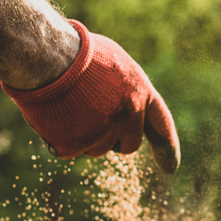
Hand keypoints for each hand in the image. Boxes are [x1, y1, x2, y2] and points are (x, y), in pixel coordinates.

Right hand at [2, 20, 180, 172]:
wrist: (50, 56)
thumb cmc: (77, 52)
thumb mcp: (112, 61)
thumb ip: (124, 88)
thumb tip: (121, 104)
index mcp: (141, 93)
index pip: (161, 125)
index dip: (167, 147)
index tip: (170, 168)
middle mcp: (129, 116)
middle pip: (128, 146)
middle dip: (114, 140)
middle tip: (93, 120)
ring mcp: (104, 132)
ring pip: (97, 149)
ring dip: (85, 137)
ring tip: (69, 107)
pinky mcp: (78, 144)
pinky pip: (70, 150)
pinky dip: (60, 138)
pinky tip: (54, 115)